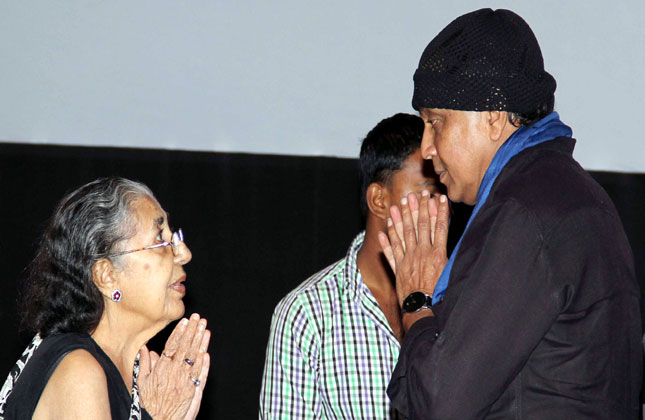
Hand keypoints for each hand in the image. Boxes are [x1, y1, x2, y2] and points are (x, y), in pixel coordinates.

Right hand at [138, 313, 210, 419]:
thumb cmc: (149, 403)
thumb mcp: (141, 382)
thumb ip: (144, 364)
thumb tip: (145, 348)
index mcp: (162, 368)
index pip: (172, 345)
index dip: (180, 332)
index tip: (185, 320)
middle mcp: (174, 372)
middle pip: (186, 347)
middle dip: (193, 331)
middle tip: (199, 318)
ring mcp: (185, 380)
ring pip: (195, 357)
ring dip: (201, 342)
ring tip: (205, 328)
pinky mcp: (193, 389)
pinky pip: (200, 373)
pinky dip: (204, 361)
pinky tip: (206, 351)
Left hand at [378, 191, 449, 306]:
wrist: (423, 309)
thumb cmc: (440, 294)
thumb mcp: (451, 273)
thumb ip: (450, 256)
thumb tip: (456, 242)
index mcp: (437, 254)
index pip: (438, 227)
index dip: (438, 211)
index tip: (438, 198)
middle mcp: (421, 253)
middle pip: (419, 226)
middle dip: (418, 208)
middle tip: (417, 194)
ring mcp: (408, 260)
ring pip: (403, 235)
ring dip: (400, 219)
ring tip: (398, 205)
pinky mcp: (398, 268)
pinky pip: (391, 251)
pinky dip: (386, 240)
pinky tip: (383, 229)